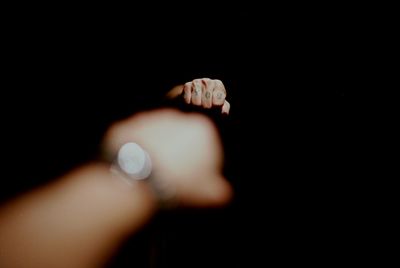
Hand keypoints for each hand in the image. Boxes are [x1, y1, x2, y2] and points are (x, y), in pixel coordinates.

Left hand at [103, 109, 232, 206]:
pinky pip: (137, 138)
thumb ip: (218, 190)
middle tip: (172, 177)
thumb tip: (222, 193)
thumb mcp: (206, 193)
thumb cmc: (178, 182)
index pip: (207, 145)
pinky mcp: (130, 124)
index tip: (193, 180)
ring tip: (153, 174)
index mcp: (202, 130)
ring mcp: (152, 119)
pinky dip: (138, 149)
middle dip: (179, 154)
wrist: (137, 175)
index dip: (201, 164)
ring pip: (159, 136)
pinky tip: (136, 167)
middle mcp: (178, 117)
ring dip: (158, 150)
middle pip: (182, 138)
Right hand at [168, 78, 230, 114]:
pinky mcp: (187, 85)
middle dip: (206, 110)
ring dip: (197, 109)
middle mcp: (208, 81)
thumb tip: (224, 112)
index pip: (218, 101)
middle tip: (205, 110)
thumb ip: (225, 109)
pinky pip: (188, 101)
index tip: (214, 108)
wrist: (194, 98)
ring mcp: (196, 82)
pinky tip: (191, 104)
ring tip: (198, 108)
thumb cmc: (210, 102)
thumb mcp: (220, 106)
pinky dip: (189, 106)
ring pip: (196, 103)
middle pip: (207, 104)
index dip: (215, 109)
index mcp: (218, 85)